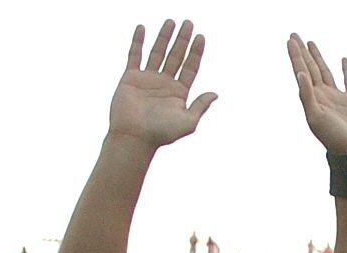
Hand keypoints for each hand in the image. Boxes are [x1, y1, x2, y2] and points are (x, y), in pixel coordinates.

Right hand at [109, 19, 216, 148]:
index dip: (196, 52)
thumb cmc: (162, 133)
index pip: (190, 67)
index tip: (201, 36)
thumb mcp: (188, 122)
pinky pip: (135, 55)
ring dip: (164, 36)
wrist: (135, 136)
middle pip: (176, 56)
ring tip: (171, 21)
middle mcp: (165, 83)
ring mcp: (148, 79)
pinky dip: (138, 41)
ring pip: (158, 52)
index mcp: (179, 92)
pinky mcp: (131, 77)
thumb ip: (200, 106)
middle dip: (182, 40)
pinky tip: (142, 28)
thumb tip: (215, 94)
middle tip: (189, 22)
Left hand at [289, 34, 346, 152]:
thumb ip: (307, 96)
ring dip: (317, 57)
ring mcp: (337, 97)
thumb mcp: (316, 118)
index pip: (301, 71)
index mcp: (312, 98)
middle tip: (294, 35)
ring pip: (325, 71)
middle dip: (302, 52)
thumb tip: (300, 74)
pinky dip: (346, 70)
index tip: (290, 40)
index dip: (295, 56)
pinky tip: (343, 60)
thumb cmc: (334, 138)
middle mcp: (322, 95)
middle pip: (310, 68)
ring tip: (311, 42)